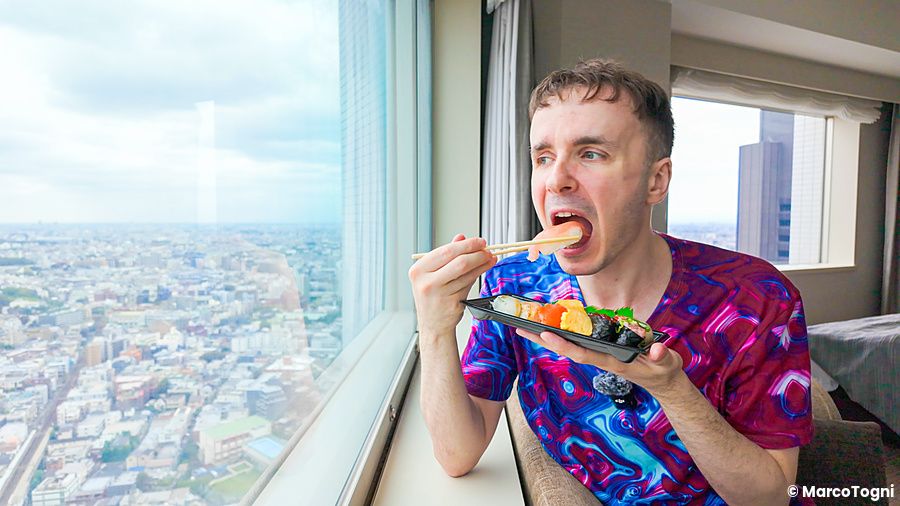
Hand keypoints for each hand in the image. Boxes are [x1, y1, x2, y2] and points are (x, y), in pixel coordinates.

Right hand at [409, 234, 497, 337]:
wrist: (433, 325)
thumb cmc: (433, 297)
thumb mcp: (432, 274)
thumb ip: (446, 255)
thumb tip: (461, 238)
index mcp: (418, 270)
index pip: (446, 251)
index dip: (466, 245)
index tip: (479, 241)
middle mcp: (426, 282)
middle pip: (458, 261)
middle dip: (476, 253)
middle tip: (486, 249)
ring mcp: (439, 294)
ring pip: (467, 273)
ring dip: (482, 263)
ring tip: (489, 258)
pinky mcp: (452, 303)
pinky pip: (469, 284)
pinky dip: (479, 274)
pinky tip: (483, 269)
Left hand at [515, 328, 685, 397]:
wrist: (663, 382)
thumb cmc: (663, 371)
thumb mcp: (667, 364)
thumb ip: (661, 356)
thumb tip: (656, 350)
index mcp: (612, 362)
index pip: (583, 353)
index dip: (564, 345)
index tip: (545, 335)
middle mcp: (600, 359)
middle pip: (567, 349)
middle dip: (542, 339)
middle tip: (519, 328)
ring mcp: (599, 356)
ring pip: (568, 345)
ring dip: (546, 336)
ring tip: (525, 324)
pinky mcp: (600, 352)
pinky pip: (576, 342)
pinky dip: (561, 334)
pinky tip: (548, 325)